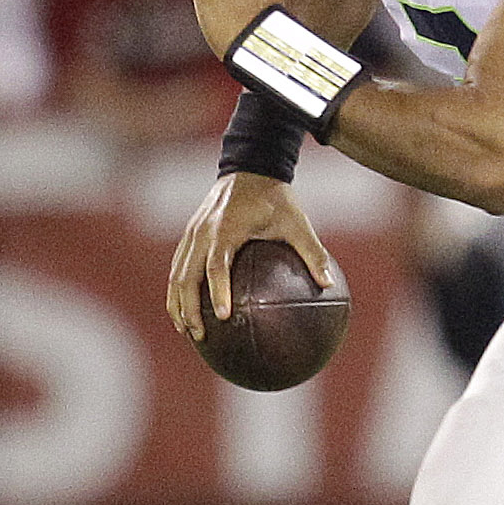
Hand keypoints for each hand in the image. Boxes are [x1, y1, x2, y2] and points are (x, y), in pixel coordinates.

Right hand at [167, 173, 337, 341]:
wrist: (250, 169)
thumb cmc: (276, 199)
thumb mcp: (298, 222)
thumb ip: (312, 252)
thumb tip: (328, 283)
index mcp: (225, 231)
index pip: (216, 267)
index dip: (218, 293)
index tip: (224, 317)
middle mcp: (202, 234)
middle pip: (185, 277)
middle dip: (188, 308)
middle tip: (199, 335)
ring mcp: (192, 234)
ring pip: (176, 275)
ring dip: (177, 304)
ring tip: (187, 330)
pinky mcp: (190, 235)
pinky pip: (178, 267)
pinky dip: (178, 290)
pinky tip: (186, 310)